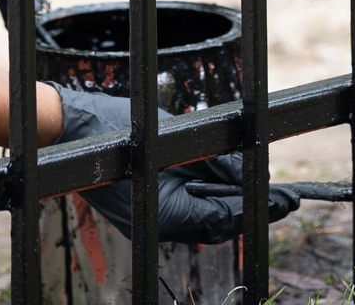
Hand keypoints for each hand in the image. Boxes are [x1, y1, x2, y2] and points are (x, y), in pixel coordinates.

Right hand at [50, 85, 301, 244]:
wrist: (66, 127)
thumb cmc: (115, 128)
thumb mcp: (172, 138)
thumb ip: (212, 159)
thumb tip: (249, 173)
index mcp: (166, 212)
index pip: (225, 217)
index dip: (259, 207)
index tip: (288, 199)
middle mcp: (158, 223)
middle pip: (217, 226)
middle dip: (249, 209)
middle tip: (284, 198)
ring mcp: (148, 219)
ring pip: (202, 223)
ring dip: (229, 206)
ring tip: (258, 191)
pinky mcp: (143, 209)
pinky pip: (183, 213)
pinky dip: (206, 201)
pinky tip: (220, 186)